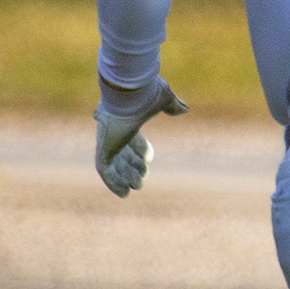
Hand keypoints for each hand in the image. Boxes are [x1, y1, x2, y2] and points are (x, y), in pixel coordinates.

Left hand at [94, 77, 188, 197]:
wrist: (129, 95)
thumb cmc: (145, 94)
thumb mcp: (163, 100)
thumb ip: (173, 106)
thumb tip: (185, 109)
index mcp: (126, 119)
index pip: (130, 138)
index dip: (140, 149)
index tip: (148, 159)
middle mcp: (114, 131)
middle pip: (122, 153)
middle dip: (132, 167)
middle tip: (142, 179)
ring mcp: (107, 141)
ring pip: (114, 164)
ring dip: (125, 177)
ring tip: (136, 188)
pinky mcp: (103, 149)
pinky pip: (104, 170)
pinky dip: (112, 183)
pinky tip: (123, 193)